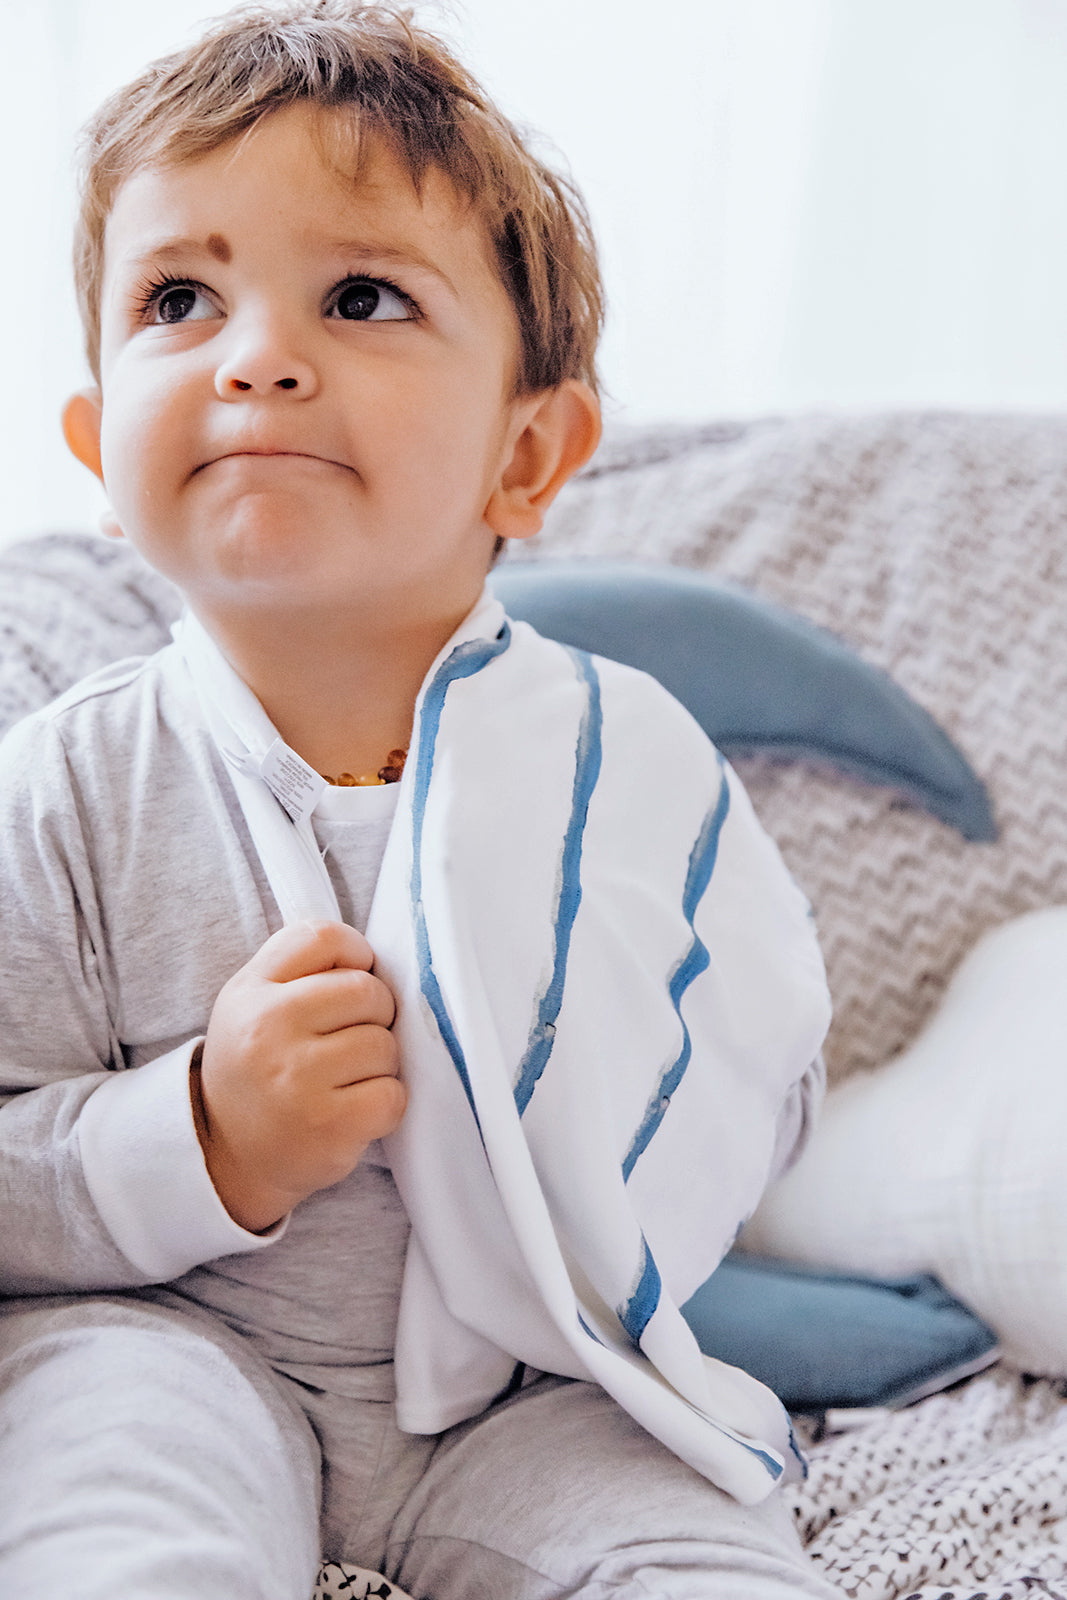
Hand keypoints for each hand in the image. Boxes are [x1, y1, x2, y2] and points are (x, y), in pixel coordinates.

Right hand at [193, 921, 405, 1232]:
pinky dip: (384, 1103)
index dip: (356, 953)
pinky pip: (392, 1094)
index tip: (353, 978)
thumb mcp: (251, 1003)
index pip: (324, 937)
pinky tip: (353, 1109)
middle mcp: (270, 1030)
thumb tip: (371, 958)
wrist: (227, 1155)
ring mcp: (299, 1080)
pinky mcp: (330, 1126)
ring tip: (346, 1078)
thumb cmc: (256, 1068)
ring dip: (380, 1063)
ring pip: (384, 1044)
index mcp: (251, 992)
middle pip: (367, 991)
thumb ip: (301, 967)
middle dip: (374, 1014)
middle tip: (350, 1039)